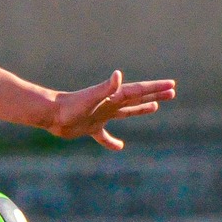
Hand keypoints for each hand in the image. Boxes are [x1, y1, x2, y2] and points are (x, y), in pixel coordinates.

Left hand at [43, 71, 176, 149]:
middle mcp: (109, 104)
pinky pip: (105, 136)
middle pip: (137, 98)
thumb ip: (106, 88)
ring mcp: (101, 115)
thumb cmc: (70, 106)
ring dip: (141, 109)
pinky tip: (120, 147)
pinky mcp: (91, 127)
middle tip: (171, 92)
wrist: (51, 115)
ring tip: (154, 107)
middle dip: (154, 95)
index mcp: (112, 97)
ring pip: (126, 112)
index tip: (171, 85)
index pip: (138, 90)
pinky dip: (112, 142)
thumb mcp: (91, 97)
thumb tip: (118, 74)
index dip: (155, 88)